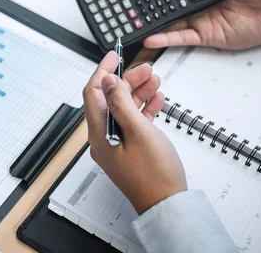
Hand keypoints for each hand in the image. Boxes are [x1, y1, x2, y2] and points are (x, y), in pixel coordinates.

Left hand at [83, 52, 185, 213]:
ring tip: (155, 80)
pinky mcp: (131, 148)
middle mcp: (104, 137)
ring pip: (124, 108)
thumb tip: (106, 81)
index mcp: (99, 134)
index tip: (114, 56)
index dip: (102, 72)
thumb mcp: (138, 132)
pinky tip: (156, 99)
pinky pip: (134, 121)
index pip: (93, 93)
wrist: (168, 205)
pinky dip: (144, 108)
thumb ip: (121, 103)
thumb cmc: (154, 176)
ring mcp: (117, 143)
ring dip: (138, 92)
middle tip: (146, 69)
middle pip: (110, 99)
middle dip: (127, 81)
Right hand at [143, 0, 260, 49]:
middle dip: (149, 4)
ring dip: (153, 22)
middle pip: (169, 3)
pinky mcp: (206, 36)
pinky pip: (182, 38)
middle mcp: (199, 2)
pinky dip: (166, 39)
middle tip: (131, 3)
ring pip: (171, 22)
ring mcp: (201, 20)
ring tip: (135, 21)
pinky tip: (151, 37)